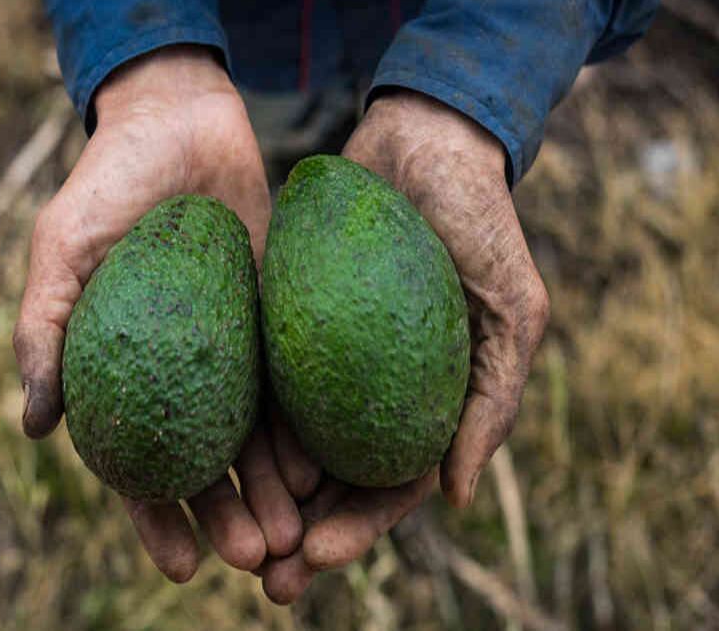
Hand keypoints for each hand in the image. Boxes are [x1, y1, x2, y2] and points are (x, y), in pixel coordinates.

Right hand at [13, 45, 302, 581]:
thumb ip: (45, 331)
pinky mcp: (277, 321)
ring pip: (258, 437)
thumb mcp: (61, 250)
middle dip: (230, 520)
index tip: (180, 567)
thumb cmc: (106, 184)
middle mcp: (185, 374)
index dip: (156, 520)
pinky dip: (306, 427)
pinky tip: (325, 466)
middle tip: (258, 558)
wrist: (180, 123)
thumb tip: (38, 428)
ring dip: (275, 492)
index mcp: (126, 373)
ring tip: (298, 533)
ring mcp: (235, 353)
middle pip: (208, 466)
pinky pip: (294, 382)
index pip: (139, 466)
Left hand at [260, 89, 549, 603]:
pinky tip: (206, 451)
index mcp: (429, 402)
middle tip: (260, 577)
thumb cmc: (481, 221)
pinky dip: (240, 418)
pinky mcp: (289, 320)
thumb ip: (492, 399)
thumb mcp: (512, 307)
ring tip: (224, 533)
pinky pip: (262, 377)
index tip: (312, 557)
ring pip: (292, 441)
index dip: (358, 528)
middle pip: (335, 478)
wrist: (424, 140)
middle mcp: (375, 390)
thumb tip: (453, 497)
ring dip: (261, 493)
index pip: (394, 483)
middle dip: (301, 535)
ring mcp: (329, 359)